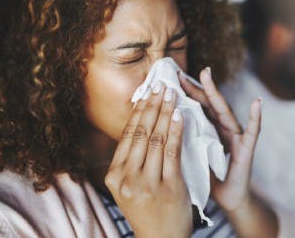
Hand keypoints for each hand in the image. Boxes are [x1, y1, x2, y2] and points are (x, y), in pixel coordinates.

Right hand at [104, 82, 191, 237]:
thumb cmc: (147, 210)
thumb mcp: (129, 188)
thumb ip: (130, 162)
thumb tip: (139, 126)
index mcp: (115, 176)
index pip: (128, 135)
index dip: (139, 111)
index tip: (148, 92)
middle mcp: (127, 178)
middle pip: (141, 133)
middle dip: (152, 105)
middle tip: (161, 85)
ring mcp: (147, 183)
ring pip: (156, 139)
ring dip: (165, 112)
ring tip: (172, 94)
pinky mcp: (169, 187)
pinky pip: (172, 152)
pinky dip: (176, 131)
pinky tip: (180, 115)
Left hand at [179, 69, 277, 236]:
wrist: (228, 198)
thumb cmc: (208, 177)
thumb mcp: (192, 155)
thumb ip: (183, 140)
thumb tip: (159, 127)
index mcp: (208, 129)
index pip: (195, 106)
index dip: (182, 92)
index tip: (167, 78)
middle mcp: (222, 128)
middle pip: (206, 104)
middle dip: (193, 86)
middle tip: (178, 72)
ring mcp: (236, 136)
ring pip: (224, 110)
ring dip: (216, 93)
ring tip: (208, 75)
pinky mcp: (246, 148)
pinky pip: (253, 131)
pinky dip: (255, 117)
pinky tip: (257, 103)